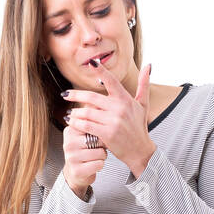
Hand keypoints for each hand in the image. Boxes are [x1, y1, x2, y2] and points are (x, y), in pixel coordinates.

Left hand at [62, 60, 156, 176]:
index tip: (91, 63)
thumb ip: (144, 84)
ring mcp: (113, 121)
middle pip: (92, 97)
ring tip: (69, 113)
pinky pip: (87, 126)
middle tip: (65, 94)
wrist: (140, 151)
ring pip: (87, 112)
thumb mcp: (143, 105)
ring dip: (75, 112)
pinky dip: (77, 123)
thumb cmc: (139, 127)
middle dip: (76, 95)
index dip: (101, 70)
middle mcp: (119, 108)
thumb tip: (148, 65)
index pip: (112, 81)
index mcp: (125, 99)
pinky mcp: (107, 134)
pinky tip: (72, 122)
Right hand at [62, 116, 107, 199]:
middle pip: (98, 138)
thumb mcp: (85, 133)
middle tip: (96, 147)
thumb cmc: (84, 151)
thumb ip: (90, 118)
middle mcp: (69, 142)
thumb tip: (98, 101)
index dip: (100, 129)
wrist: (76, 173)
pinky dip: (100, 165)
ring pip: (100, 153)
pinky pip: (99, 164)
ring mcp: (72, 157)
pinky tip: (94, 164)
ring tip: (95, 156)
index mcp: (70, 130)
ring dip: (102, 156)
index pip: (90, 123)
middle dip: (102, 144)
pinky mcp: (77, 170)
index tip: (98, 134)